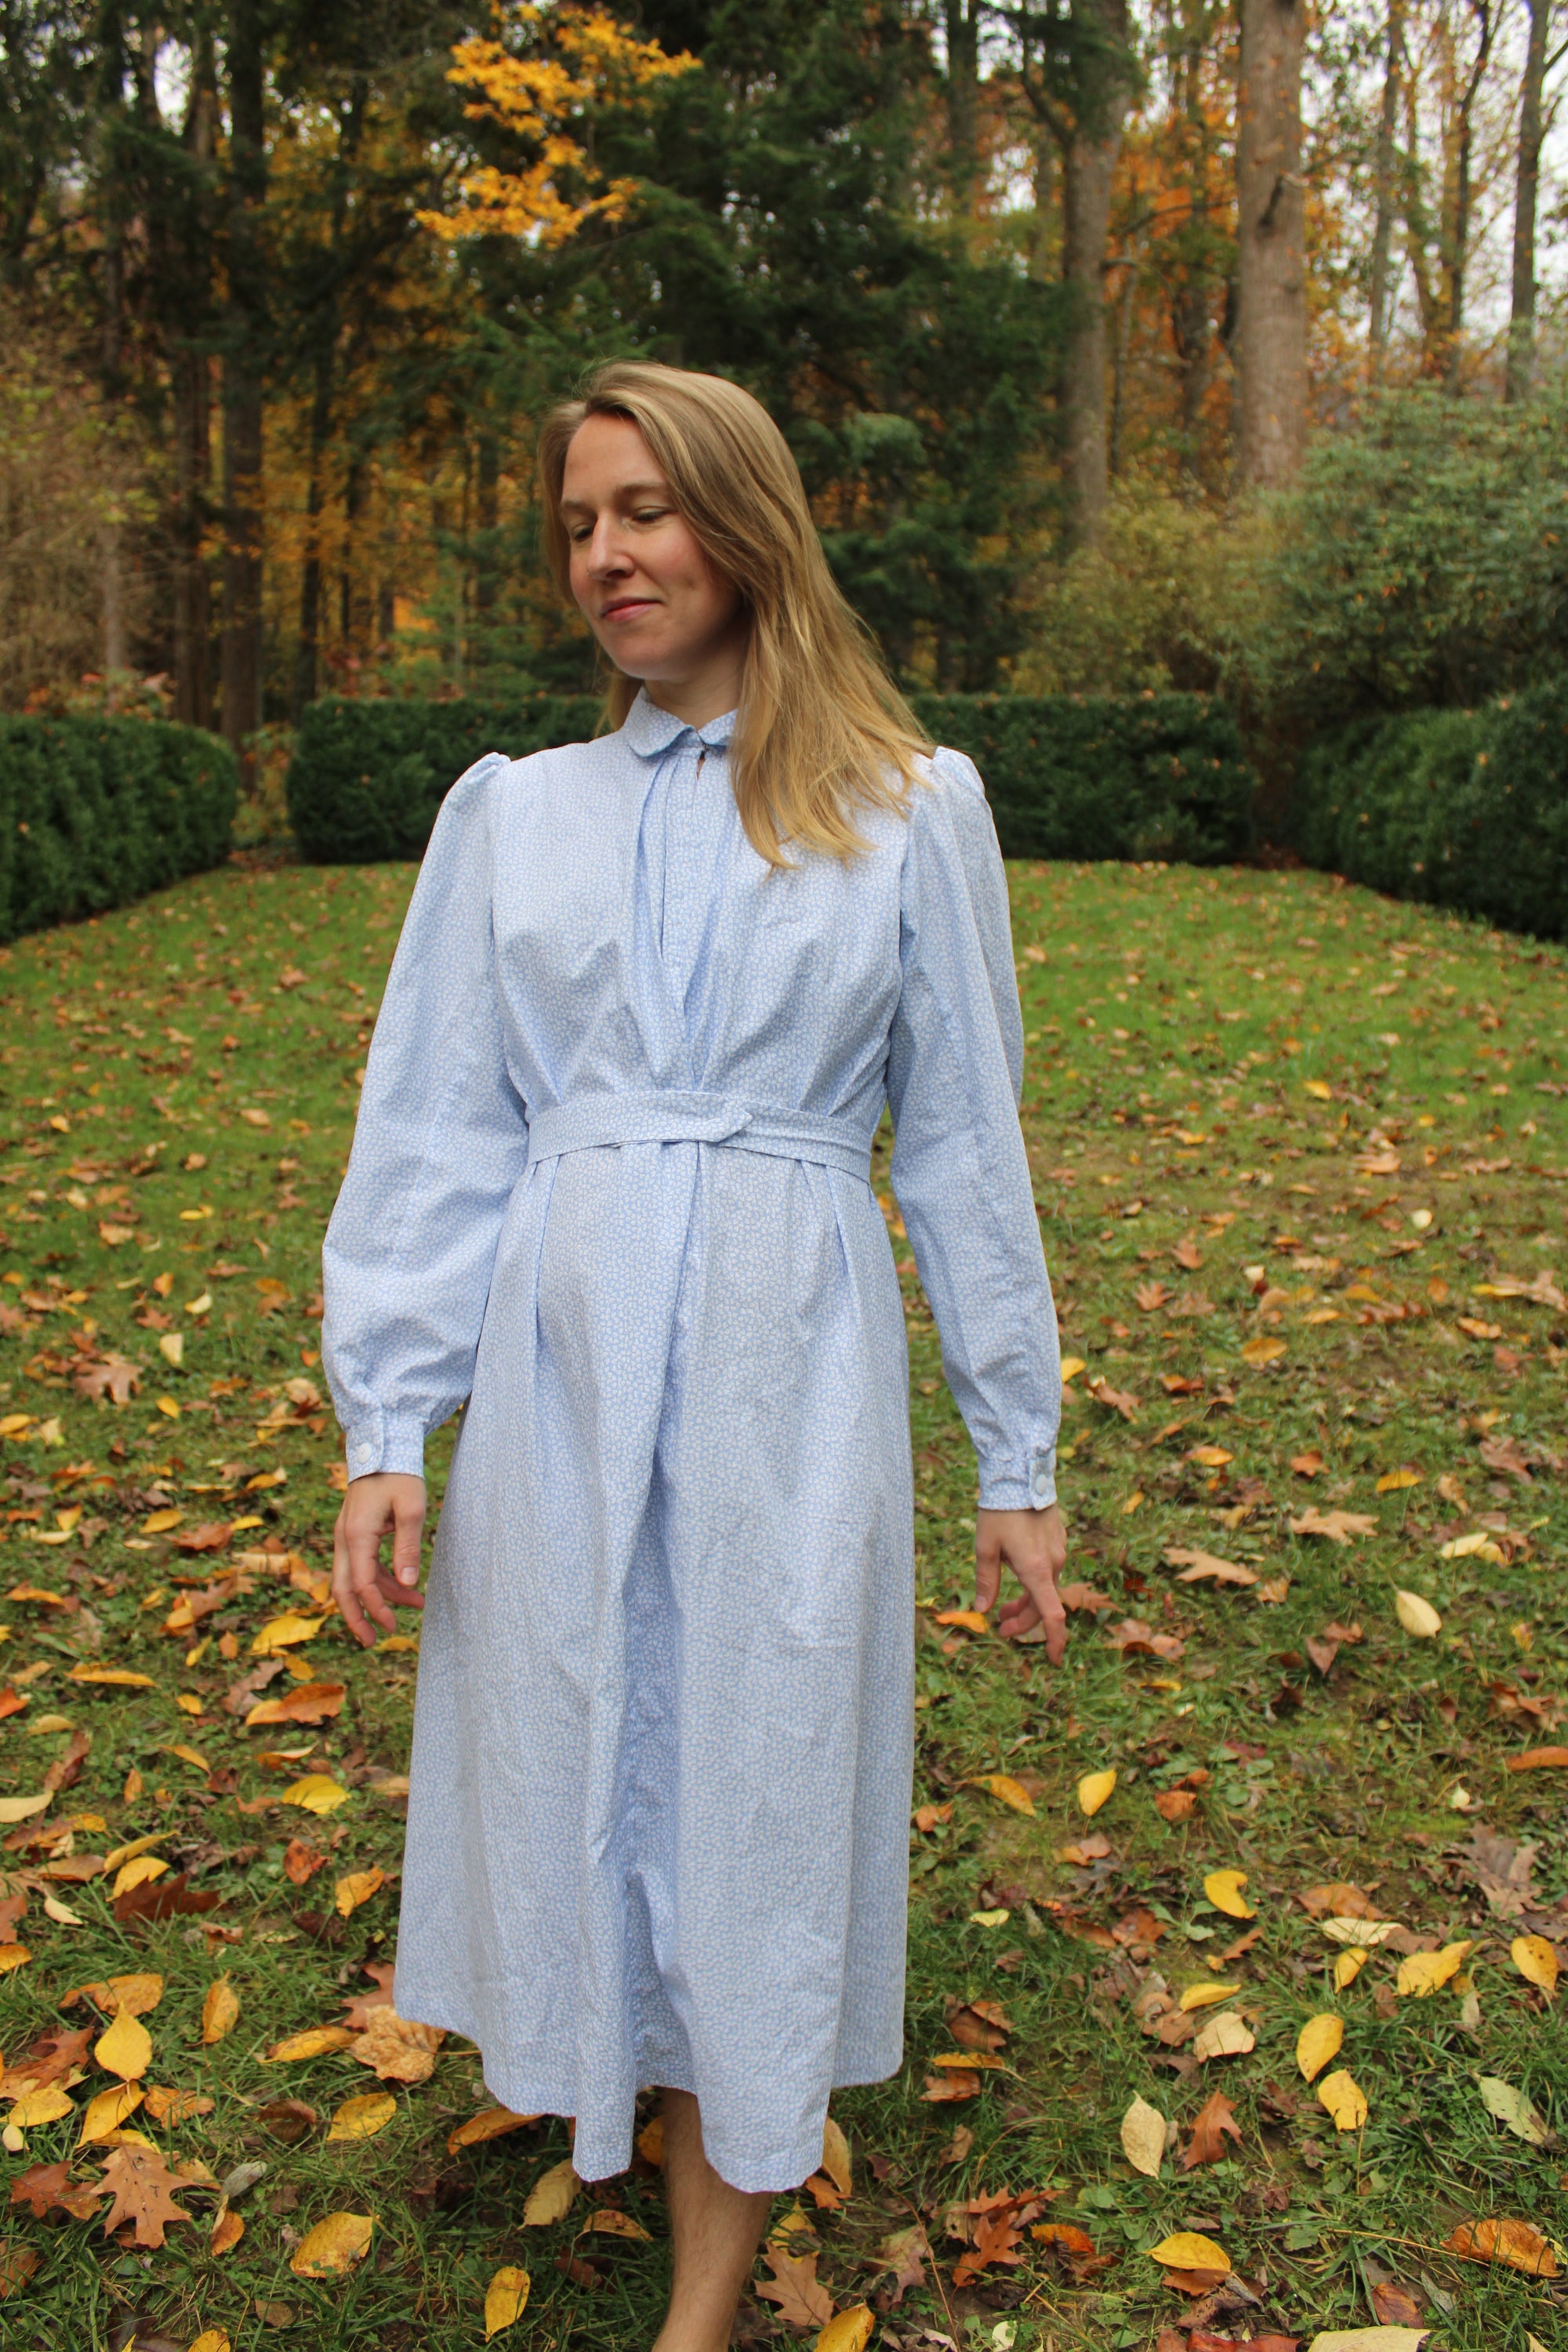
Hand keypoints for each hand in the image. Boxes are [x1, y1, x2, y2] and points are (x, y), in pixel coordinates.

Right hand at [332, 1471, 426, 1648]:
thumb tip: (408, 1583)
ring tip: (415, 1605)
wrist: (381, 1448)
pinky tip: (407, 1586)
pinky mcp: (355, 1533)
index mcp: (357, 1535)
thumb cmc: (398, 1476)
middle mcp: (345, 1539)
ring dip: (379, 1596)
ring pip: (354, 1578)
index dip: (377, 1608)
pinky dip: (381, 1579)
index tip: (394, 1625)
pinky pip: (363, 1565)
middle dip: (357, 1617)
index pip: (362, 1583)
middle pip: (343, 1589)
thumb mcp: (411, 1509)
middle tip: (372, 1641)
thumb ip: (408, 1547)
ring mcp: (347, 1536)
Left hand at [974, 1503, 1067, 1663]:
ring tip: (1004, 1607)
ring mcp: (1059, 1552)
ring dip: (1026, 1601)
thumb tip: (983, 1610)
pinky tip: (1014, 1572)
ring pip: (1045, 1587)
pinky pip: (1048, 1570)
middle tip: (1000, 1628)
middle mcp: (1054, 1564)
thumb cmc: (1000, 1511)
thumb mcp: (985, 1548)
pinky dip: (1033, 1582)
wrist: (1021, 1475)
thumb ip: (985, 1582)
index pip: (1051, 1615)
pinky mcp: (1058, 1541)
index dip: (1054, 1640)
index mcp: (1036, 1570)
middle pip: (1042, 1605)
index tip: (1054, 1659)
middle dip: (1022, 1620)